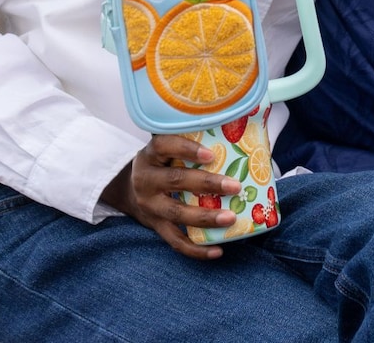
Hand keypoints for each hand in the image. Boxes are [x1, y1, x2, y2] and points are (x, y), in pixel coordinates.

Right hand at [100, 135, 241, 259]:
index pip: (163, 146)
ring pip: (176, 214)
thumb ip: (191, 138)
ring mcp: (150, 206)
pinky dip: (196, 249)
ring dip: (205, 217)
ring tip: (231, 218)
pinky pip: (175, 241)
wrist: (130, 189)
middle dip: (207, 184)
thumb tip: (243, 124)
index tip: (211, 154)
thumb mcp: (167, 148)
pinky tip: (218, 250)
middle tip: (235, 186)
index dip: (186, 149)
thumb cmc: (163, 163)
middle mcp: (146, 180)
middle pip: (175, 181)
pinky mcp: (155, 226)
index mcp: (151, 155)